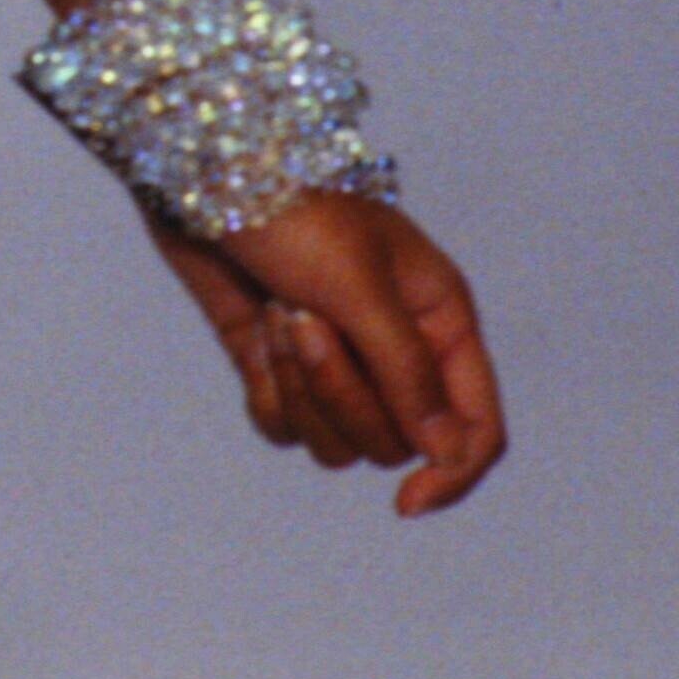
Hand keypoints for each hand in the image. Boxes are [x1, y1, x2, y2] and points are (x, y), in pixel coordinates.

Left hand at [150, 190, 506, 516]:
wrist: (203, 175)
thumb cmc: (293, 208)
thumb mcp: (360, 284)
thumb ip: (407, 371)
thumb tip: (445, 453)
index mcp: (440, 319)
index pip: (476, 426)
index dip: (453, 473)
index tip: (406, 502)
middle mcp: (398, 349)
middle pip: (395, 441)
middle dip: (342, 393)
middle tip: (303, 319)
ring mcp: (339, 363)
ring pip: (339, 443)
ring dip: (301, 389)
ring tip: (278, 315)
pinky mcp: (282, 369)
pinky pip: (286, 428)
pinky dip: (267, 393)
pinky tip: (254, 333)